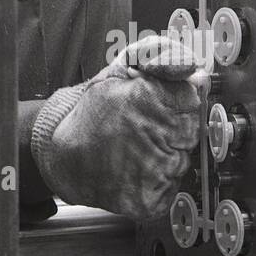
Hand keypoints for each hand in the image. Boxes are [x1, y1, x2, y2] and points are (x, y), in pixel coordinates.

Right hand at [31, 34, 208, 218]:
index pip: (192, 97)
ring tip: (137, 151)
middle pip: (192, 130)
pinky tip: (137, 170)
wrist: (63, 158)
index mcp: (148, 98)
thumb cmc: (92, 115)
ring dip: (166, 156)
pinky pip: (171, 187)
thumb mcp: (120, 69)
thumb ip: (161, 56)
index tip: (160, 106)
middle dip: (173, 129)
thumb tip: (192, 67)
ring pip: (183, 160)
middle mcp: (154, 135)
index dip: (176, 102)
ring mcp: (155, 171)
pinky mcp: (151, 199)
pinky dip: (159, 181)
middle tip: (145, 130)